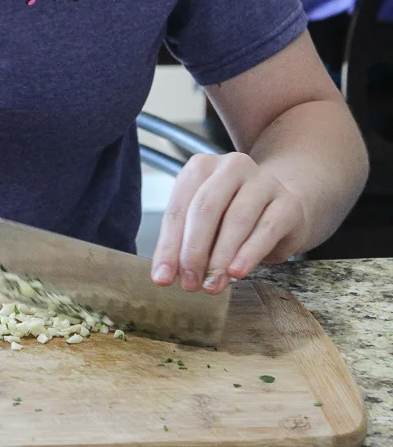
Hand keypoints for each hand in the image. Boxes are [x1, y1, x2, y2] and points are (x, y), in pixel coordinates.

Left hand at [151, 152, 306, 294]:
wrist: (282, 208)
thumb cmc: (233, 216)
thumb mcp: (204, 224)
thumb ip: (183, 244)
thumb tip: (164, 275)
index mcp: (201, 166)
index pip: (179, 207)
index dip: (169, 245)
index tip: (162, 278)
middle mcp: (232, 166)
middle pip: (206, 207)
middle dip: (194, 249)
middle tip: (189, 283)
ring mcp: (262, 181)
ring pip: (236, 218)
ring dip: (220, 256)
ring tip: (212, 284)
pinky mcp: (287, 202)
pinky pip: (266, 228)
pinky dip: (249, 253)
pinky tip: (237, 272)